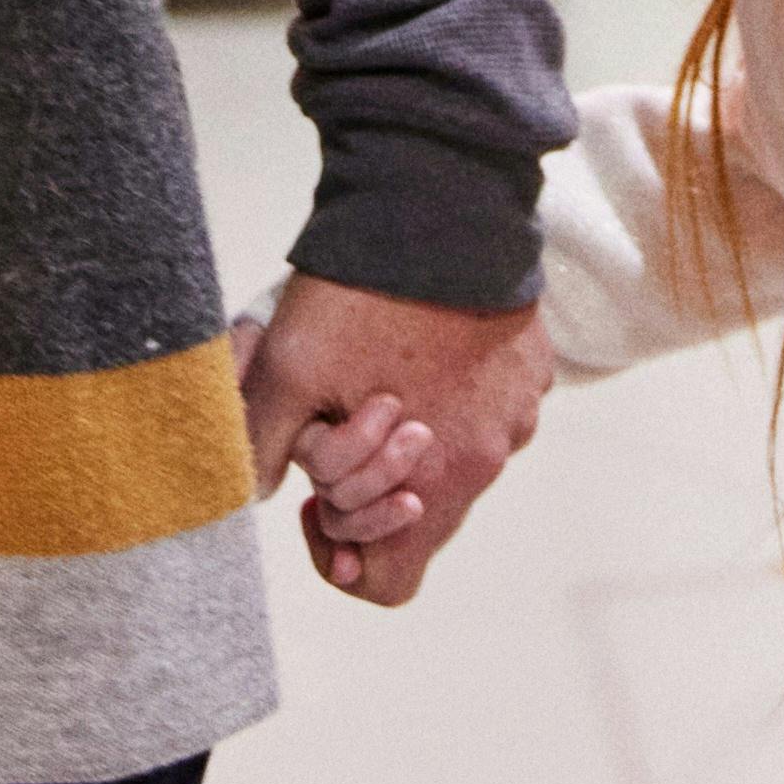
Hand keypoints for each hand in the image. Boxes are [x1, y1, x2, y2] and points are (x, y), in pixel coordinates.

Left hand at [241, 274, 548, 608]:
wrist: (438, 201)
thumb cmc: (362, 293)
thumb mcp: (285, 372)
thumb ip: (260, 449)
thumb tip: (251, 493)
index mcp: (432, 483)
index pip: (392, 583)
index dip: (344, 560)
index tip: (315, 504)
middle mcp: (487, 459)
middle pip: (421, 510)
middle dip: (372, 482)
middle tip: (337, 418)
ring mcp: (518, 411)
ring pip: (455, 453)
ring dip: (414, 434)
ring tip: (374, 367)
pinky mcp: (531, 366)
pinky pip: (487, 403)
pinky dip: (451, 390)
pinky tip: (413, 337)